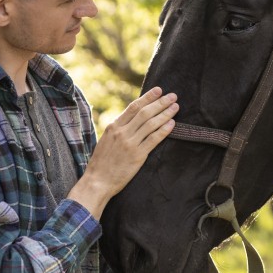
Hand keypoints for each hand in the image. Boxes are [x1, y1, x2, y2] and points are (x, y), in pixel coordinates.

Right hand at [69, 87, 177, 216]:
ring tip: (175, 107)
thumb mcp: (105, 140)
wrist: (97, 182)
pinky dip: (164, 130)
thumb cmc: (101, 163)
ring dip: (165, 114)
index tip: (158, 90)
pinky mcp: (137, 156)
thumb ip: (118, 130)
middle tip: (172, 96)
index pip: (133, 107)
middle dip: (160, 102)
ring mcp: (130, 144)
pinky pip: (154, 140)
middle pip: (144, 113)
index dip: (147, 97)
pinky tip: (172, 124)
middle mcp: (122, 132)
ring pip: (151, 124)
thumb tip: (131, 120)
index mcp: (113, 127)